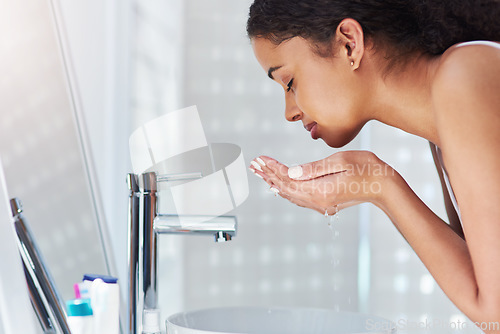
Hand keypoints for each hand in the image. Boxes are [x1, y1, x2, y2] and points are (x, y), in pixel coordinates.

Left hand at [249, 151, 393, 214]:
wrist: (385, 187)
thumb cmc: (367, 169)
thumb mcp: (340, 161)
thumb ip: (313, 168)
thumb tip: (290, 173)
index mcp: (319, 190)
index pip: (288, 179)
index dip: (272, 168)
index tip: (260, 158)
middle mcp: (318, 201)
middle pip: (286, 188)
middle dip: (268, 175)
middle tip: (253, 165)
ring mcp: (322, 204)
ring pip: (291, 194)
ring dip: (275, 182)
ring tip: (261, 173)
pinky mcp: (326, 203)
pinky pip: (300, 198)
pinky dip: (287, 190)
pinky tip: (280, 186)